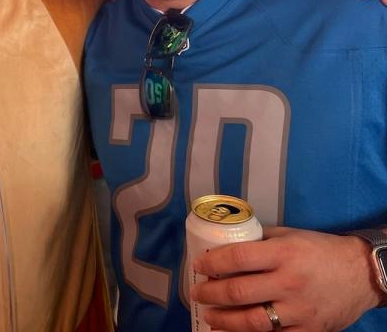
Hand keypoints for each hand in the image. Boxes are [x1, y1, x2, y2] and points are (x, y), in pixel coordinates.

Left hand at [191, 227, 381, 330]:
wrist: (361, 274)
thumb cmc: (320, 250)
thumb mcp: (289, 235)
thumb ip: (259, 240)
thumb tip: (225, 243)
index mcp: (283, 254)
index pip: (237, 258)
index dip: (211, 262)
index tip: (198, 264)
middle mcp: (289, 282)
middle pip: (239, 292)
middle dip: (211, 294)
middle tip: (197, 293)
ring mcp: (299, 310)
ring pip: (253, 321)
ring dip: (224, 321)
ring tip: (210, 317)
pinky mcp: (309, 330)